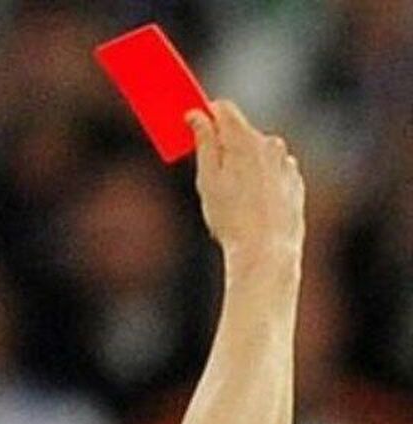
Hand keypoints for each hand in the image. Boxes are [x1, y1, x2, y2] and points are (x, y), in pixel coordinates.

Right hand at [187, 101, 304, 268]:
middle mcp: (270, 144)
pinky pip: (273, 172)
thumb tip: (196, 116)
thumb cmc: (232, 218)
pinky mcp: (295, 182)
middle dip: (223, 145)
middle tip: (208, 174)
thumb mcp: (207, 179)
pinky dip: (260, 181)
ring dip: (242, 165)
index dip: (205, 114)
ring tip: (231, 199)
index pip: (223, 108)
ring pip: (258, 153)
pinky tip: (251, 206)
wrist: (266, 251)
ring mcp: (285, 163)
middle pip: (240, 132)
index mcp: (244, 140)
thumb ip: (203, 143)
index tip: (192, 126)